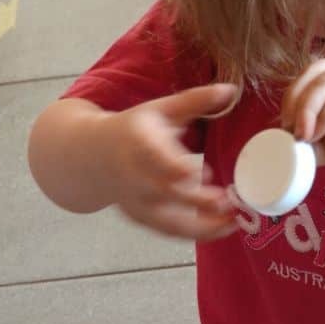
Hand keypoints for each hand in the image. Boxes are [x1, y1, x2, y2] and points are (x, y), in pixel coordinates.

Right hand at [96, 83, 239, 240]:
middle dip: (198, 201)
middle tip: (228, 202)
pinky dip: (195, 234)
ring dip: (202, 227)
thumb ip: (195, 101)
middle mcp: (135, 176)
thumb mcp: (161, 109)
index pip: (157, 160)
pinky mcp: (140, 218)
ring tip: (232, 223)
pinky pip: (169, 232)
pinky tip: (220, 228)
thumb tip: (231, 90)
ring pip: (169, 222)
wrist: (92, 156)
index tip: (205, 171)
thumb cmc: (133, 129)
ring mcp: (136, 201)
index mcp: (138, 144)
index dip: (179, 169)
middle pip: (166, 194)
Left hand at [281, 55, 324, 174]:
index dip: (291, 100)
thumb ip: (310, 139)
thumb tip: (280, 142)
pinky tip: (318, 133)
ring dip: (306, 112)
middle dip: (294, 104)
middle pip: (312, 76)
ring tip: (302, 137)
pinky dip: (324, 116)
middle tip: (288, 132)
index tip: (283, 129)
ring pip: (323, 84)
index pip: (308, 77)